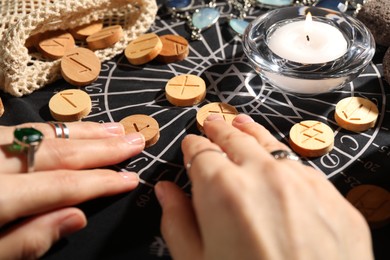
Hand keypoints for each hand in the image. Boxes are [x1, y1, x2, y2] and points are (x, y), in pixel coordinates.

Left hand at [0, 121, 144, 258]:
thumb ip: (25, 241)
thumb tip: (75, 219)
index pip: (62, 185)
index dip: (101, 182)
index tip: (130, 179)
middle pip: (58, 152)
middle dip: (102, 148)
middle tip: (134, 142)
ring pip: (42, 134)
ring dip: (83, 133)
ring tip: (114, 130)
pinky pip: (24, 129)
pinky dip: (54, 129)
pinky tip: (71, 130)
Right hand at [155, 114, 372, 259]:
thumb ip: (177, 221)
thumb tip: (166, 192)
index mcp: (223, 190)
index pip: (200, 151)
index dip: (192, 146)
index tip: (191, 146)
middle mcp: (264, 176)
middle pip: (235, 138)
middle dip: (220, 129)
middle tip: (212, 123)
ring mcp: (304, 183)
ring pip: (271, 144)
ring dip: (252, 133)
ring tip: (242, 124)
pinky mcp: (333, 198)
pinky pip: (303, 169)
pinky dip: (285, 163)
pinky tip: (279, 167)